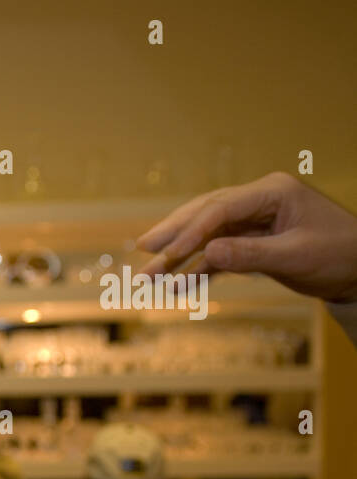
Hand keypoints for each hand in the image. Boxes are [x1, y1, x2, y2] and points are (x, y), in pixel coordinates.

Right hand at [137, 171, 356, 303]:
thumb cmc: (340, 255)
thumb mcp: (296, 257)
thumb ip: (250, 255)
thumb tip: (207, 253)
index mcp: (273, 192)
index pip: (220, 208)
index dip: (190, 232)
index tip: (166, 254)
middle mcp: (259, 201)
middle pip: (205, 214)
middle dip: (173, 235)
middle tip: (142, 250)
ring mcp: (254, 221)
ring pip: (207, 235)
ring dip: (179, 257)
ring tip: (149, 275)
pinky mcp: (252, 242)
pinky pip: (218, 254)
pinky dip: (198, 270)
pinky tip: (178, 286)